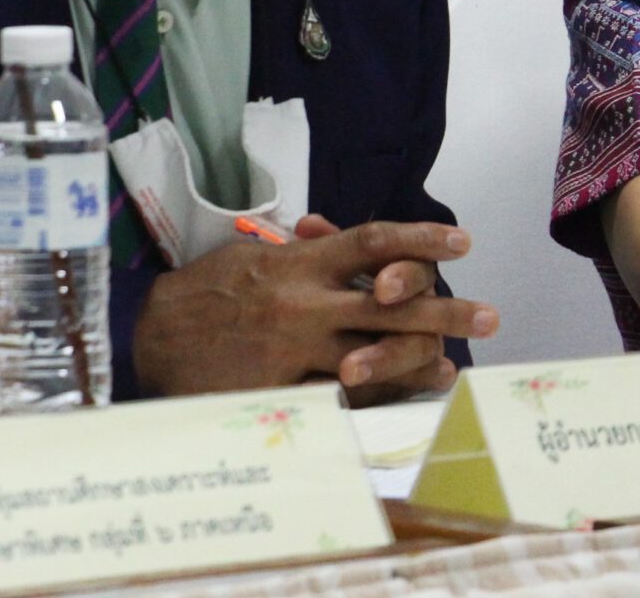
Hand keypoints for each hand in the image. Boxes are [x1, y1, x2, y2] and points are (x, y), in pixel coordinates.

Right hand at [134, 216, 496, 404]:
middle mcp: (308, 302)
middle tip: (490, 317)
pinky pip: (336, 398)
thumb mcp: (256, 256)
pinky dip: (371, 400)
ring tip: (451, 370)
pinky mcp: (282, 389)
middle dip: (447, 309)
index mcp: (304, 263)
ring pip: (374, 355)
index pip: (375, 241)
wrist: (149, 334)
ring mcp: (297, 348)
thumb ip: (303, 251)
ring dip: (419, 363)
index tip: (463, 242)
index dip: (423, 240)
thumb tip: (331, 232)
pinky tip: (398, 406)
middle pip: (392, 304)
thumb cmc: (206, 291)